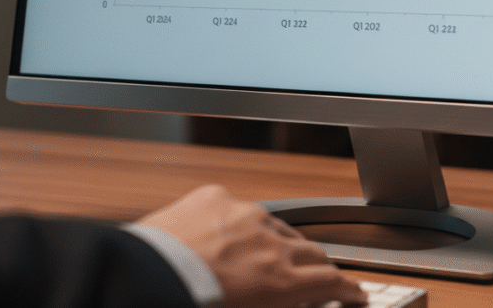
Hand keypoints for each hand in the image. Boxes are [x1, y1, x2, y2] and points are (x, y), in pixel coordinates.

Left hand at [139, 185, 366, 307]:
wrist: (139, 281)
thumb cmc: (187, 306)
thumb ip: (277, 303)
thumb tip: (291, 301)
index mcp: (283, 282)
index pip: (334, 282)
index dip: (349, 291)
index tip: (353, 295)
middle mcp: (270, 242)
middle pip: (312, 251)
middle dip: (316, 268)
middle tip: (312, 282)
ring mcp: (243, 213)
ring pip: (276, 227)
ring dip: (275, 244)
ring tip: (258, 262)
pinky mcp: (214, 195)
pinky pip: (235, 208)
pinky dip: (235, 223)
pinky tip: (219, 239)